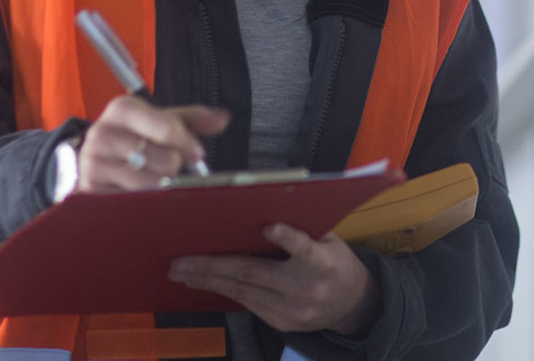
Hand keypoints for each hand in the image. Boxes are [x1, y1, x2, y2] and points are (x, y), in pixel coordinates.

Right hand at [76, 96, 227, 192]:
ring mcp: (93, 163)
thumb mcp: (160, 121)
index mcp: (123, 109)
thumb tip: (222, 118)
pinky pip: (132, 200)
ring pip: (151, 183)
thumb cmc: (133, 137)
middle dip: (172, 165)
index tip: (196, 154)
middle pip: (164, 159)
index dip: (188, 144)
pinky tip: (137, 190)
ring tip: (150, 175)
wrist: (92, 158)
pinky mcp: (90, 190)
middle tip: (163, 164)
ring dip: (159, 184)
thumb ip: (192, 119)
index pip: (167, 127)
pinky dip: (143, 199)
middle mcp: (102, 133)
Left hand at [169, 223, 379, 335]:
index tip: (269, 226)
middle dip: (214, 266)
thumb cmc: (335, 262)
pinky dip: (224, 290)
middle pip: (255, 274)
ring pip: (243, 291)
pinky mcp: (281, 323)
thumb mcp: (330, 240)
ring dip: (209, 280)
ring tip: (182, 272)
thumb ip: (303, 229)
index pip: (306, 249)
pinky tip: (205, 281)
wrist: (351, 305)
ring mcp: (292, 311)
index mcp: (324, 263)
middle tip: (182, 261)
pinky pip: (246, 303)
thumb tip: (264, 210)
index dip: (288, 238)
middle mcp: (306, 289)